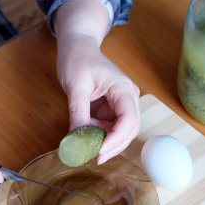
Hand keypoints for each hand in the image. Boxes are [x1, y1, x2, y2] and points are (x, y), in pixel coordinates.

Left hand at [57, 34, 139, 163]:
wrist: (77, 46)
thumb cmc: (77, 59)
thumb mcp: (75, 86)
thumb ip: (78, 112)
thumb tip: (77, 139)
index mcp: (123, 88)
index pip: (129, 119)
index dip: (116, 138)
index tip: (99, 151)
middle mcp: (127, 97)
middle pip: (129, 129)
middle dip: (113, 145)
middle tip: (95, 158)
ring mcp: (120, 103)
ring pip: (119, 131)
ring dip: (105, 141)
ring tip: (86, 147)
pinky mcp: (111, 107)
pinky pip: (108, 126)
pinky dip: (98, 135)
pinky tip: (86, 137)